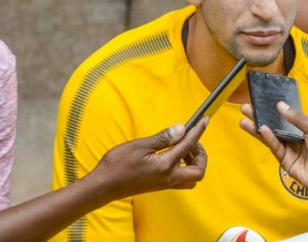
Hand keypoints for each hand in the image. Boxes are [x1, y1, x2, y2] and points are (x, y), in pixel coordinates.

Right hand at [90, 116, 207, 200]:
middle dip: (200, 154)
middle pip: (198, 171)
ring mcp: (164, 184)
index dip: (198, 131)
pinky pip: (180, 179)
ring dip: (193, 163)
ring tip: (182, 147)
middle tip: (191, 140)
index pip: (188, 145)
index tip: (204, 120)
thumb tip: (181, 129)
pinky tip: (171, 155)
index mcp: (166, 166)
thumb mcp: (139, 146)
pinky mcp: (158, 185)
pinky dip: (183, 167)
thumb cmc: (117, 166)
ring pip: (191, 178)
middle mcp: (168, 178)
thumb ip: (163, 138)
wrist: (102, 187)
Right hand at [239, 102, 307, 189]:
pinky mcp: (285, 161)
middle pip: (274, 125)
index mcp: (303, 128)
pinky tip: (261, 129)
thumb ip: (296, 118)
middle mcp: (294, 137)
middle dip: (260, 117)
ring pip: (270, 136)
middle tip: (246, 108)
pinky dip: (268, 138)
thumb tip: (280, 105)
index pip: (284, 116)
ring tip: (244, 120)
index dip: (272, 109)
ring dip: (257, 128)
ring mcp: (289, 149)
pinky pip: (275, 147)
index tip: (260, 101)